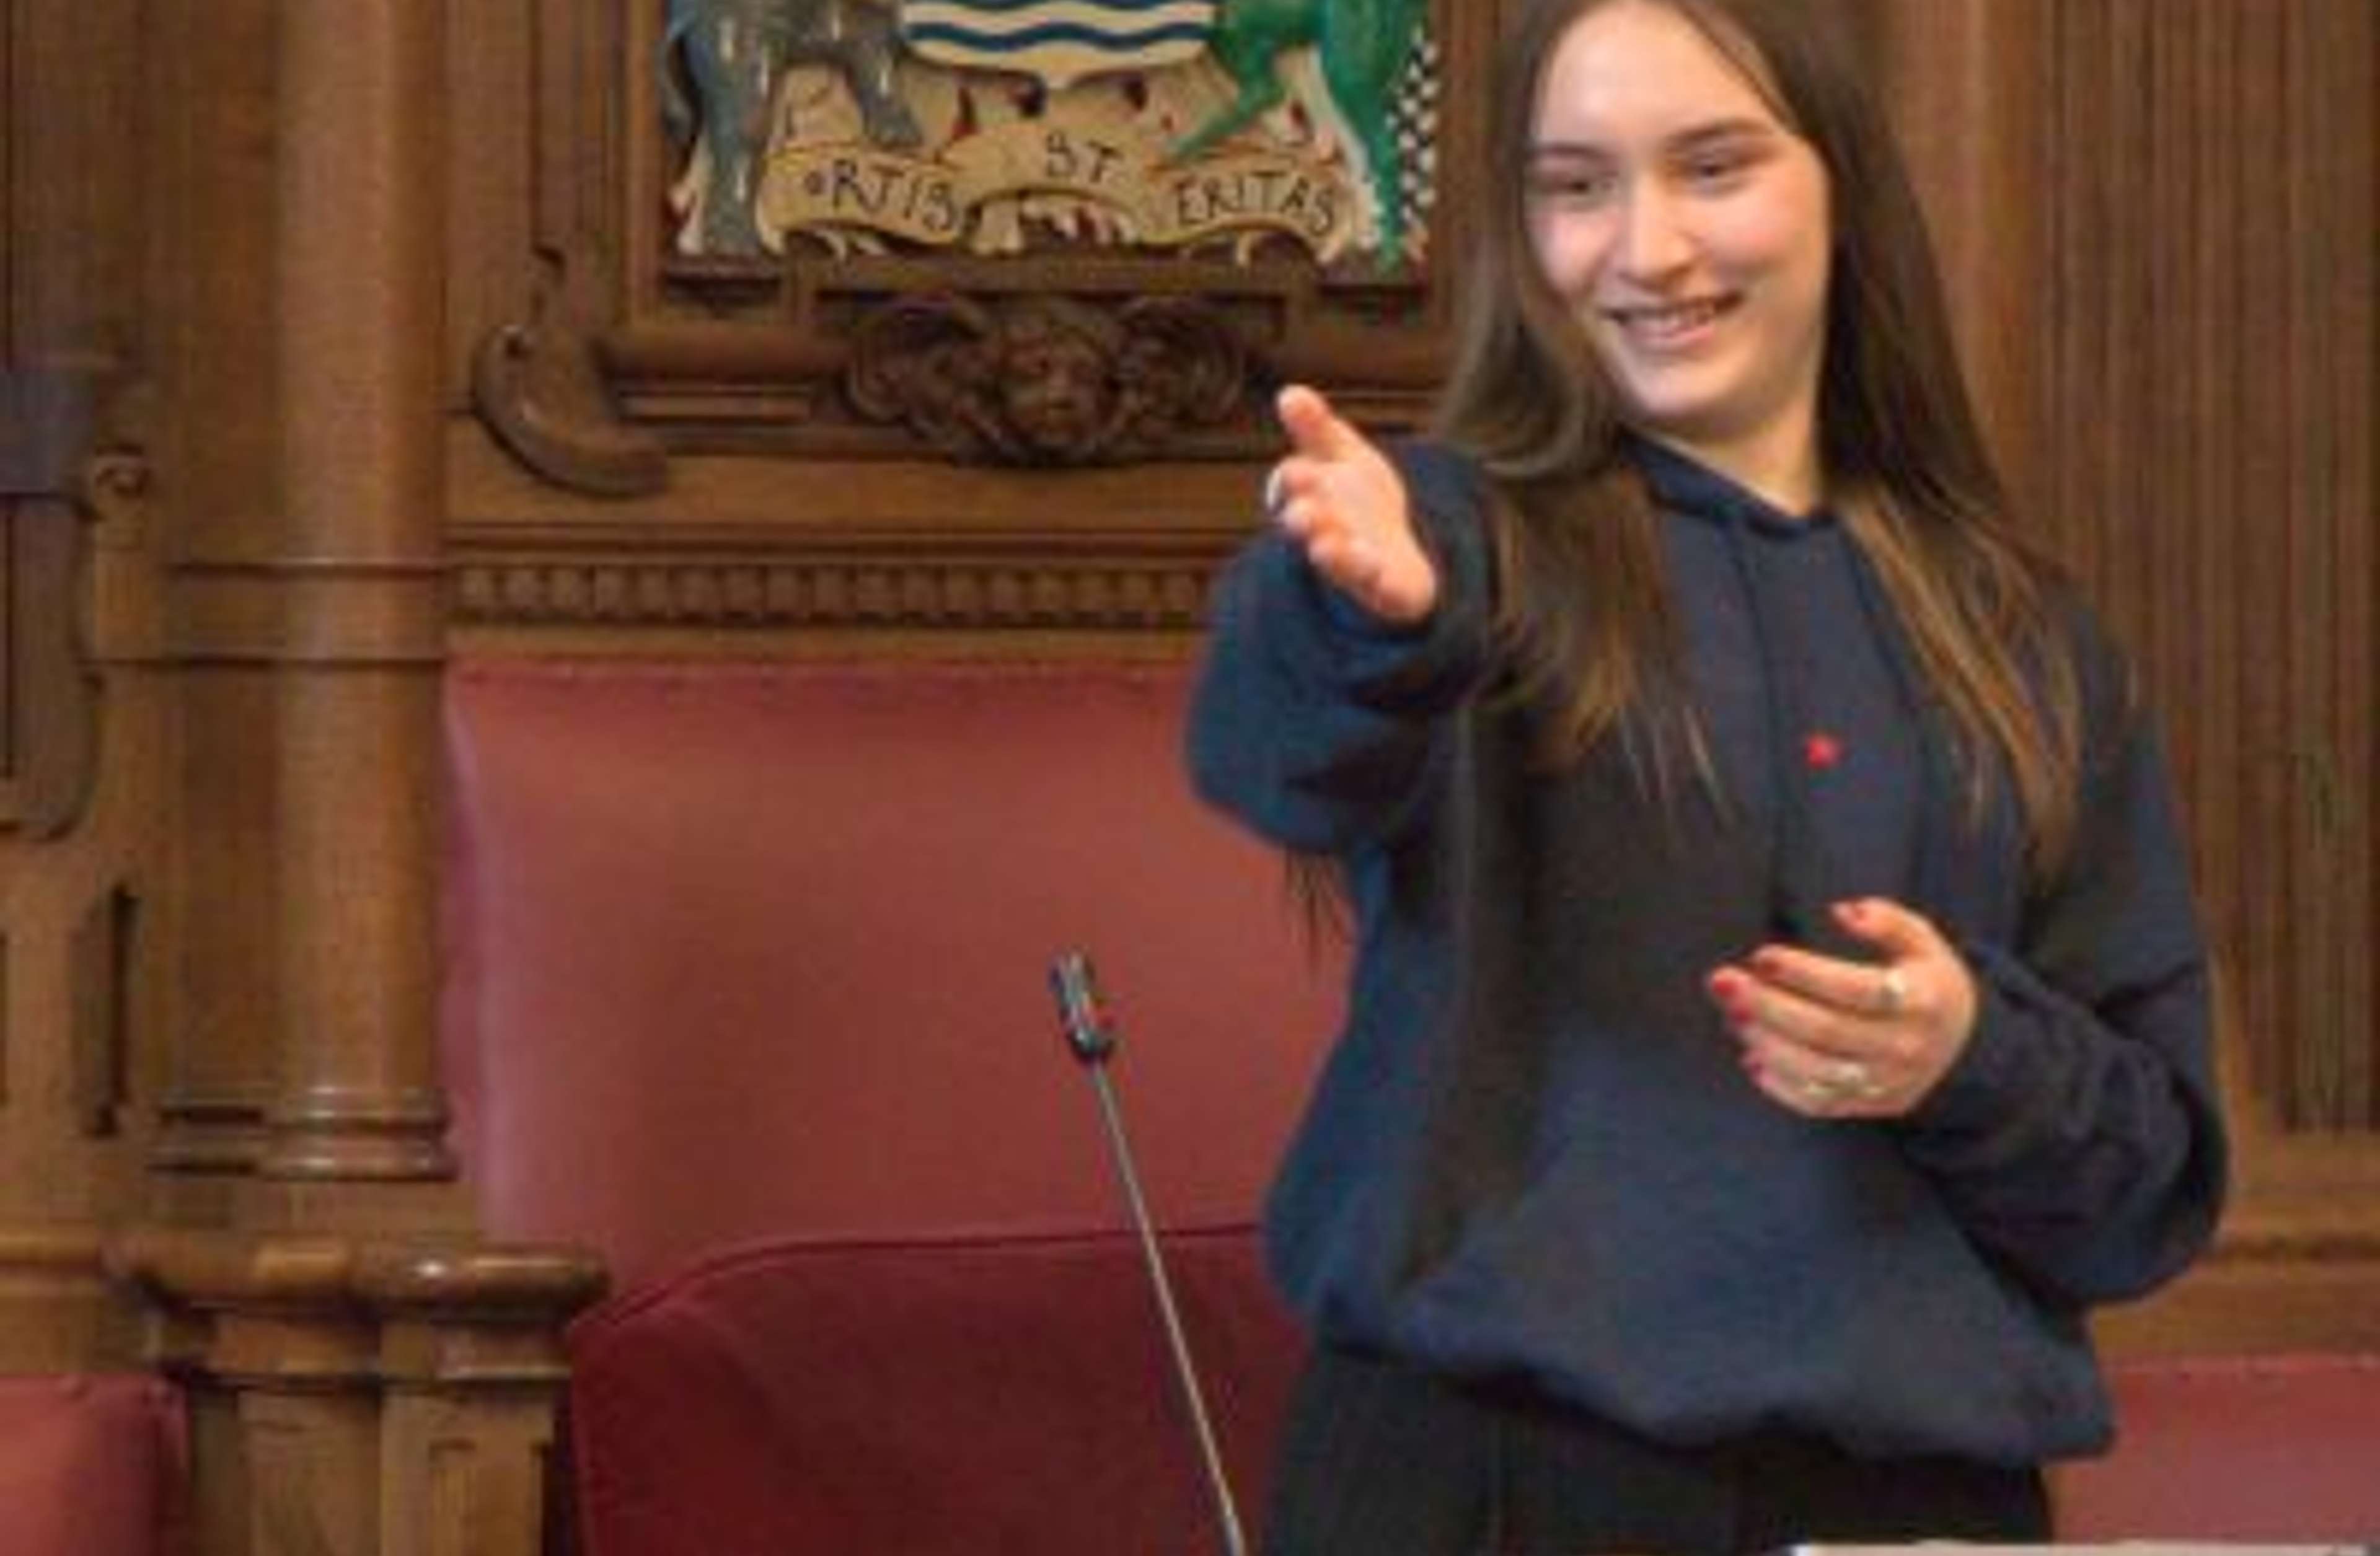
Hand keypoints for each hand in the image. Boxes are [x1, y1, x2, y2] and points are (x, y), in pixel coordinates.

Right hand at [1264, 384, 1437, 624]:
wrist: (1396, 555)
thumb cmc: (1360, 501)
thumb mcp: (1344, 455)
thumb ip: (1317, 428)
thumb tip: (1289, 392)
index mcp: (1311, 498)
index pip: (1296, 485)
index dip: (1295, 480)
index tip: (1296, 472)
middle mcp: (1326, 534)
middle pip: (1309, 527)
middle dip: (1305, 519)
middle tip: (1302, 513)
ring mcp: (1354, 565)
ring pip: (1339, 562)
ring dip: (1332, 554)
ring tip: (1327, 546)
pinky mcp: (1385, 589)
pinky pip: (1380, 589)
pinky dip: (1377, 581)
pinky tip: (1376, 564)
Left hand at [1707, 898, 1979, 1119]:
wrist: (1963, 1049)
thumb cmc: (1928, 983)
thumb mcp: (1923, 942)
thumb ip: (1888, 920)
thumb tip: (1843, 911)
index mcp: (1920, 1001)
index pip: (1856, 989)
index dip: (1806, 973)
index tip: (1762, 955)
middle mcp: (1903, 1047)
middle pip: (1825, 1031)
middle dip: (1767, 1006)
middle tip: (1722, 982)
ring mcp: (1885, 1083)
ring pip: (1815, 1072)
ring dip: (1766, 1043)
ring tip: (1732, 1015)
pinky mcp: (1867, 1106)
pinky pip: (1816, 1103)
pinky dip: (1779, 1085)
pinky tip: (1751, 1055)